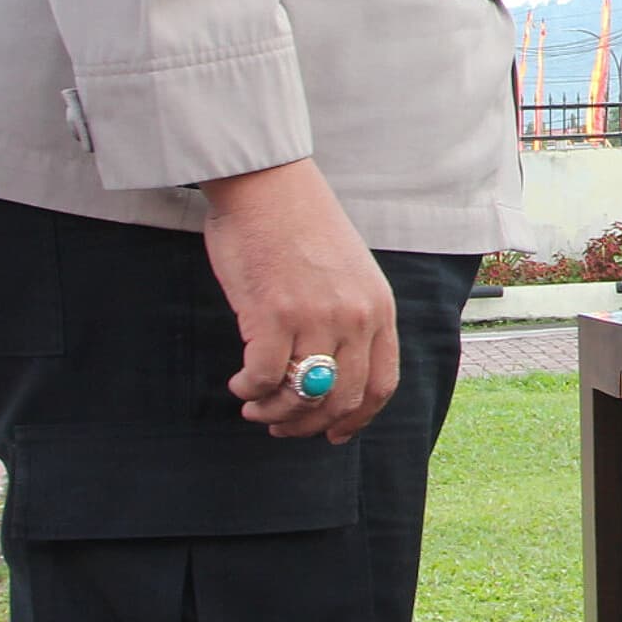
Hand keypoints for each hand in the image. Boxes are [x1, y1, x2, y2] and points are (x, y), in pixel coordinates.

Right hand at [202, 158, 397, 443]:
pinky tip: (240, 383)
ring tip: (255, 406)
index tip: (333, 434)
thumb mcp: (350, 273)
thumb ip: (351, 318)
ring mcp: (317, 317)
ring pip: (302, 396)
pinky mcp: (274, 315)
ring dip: (274, 413)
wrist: (269, 186)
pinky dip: (250, 391)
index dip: (358, 419)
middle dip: (308, 425)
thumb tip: (331, 373)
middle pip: (342, 400)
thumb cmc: (301, 227)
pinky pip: (264, 379)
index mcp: (379, 307)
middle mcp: (356, 317)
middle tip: (279, 426)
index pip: (381, 384)